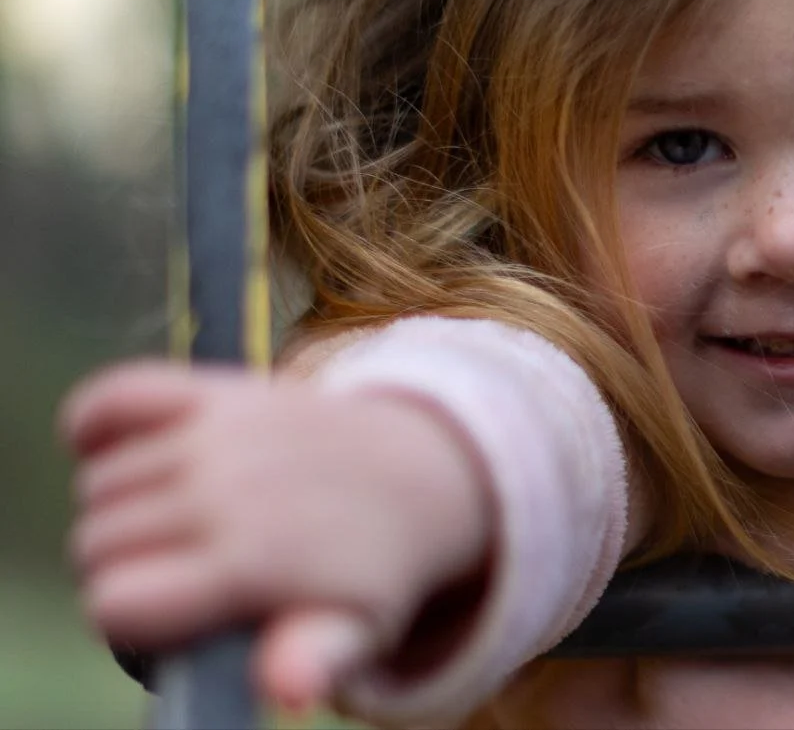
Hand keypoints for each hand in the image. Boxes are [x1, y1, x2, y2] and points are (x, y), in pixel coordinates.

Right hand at [60, 360, 492, 712]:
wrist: (415, 475)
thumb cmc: (370, 569)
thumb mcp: (361, 630)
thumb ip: (312, 660)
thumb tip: (286, 688)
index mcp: (251, 564)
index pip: (112, 602)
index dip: (125, 618)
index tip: (164, 614)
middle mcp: (226, 491)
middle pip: (94, 542)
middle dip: (120, 566)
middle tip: (175, 569)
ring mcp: (219, 433)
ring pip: (96, 483)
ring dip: (115, 507)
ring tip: (172, 522)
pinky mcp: (218, 389)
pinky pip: (113, 396)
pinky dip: (95, 421)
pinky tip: (117, 451)